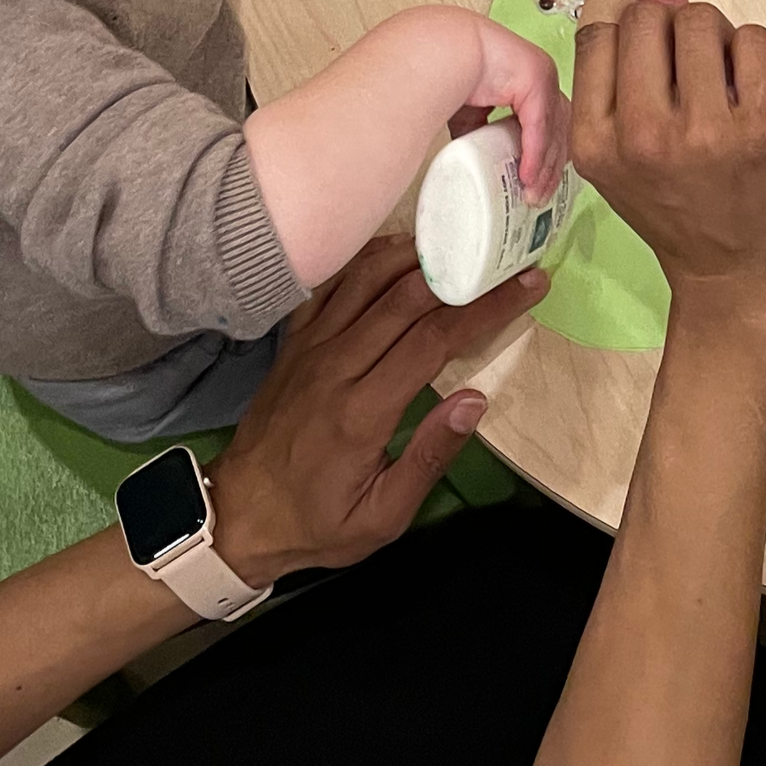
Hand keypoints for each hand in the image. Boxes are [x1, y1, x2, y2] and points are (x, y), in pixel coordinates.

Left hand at [207, 236, 543, 583]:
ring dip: (416, 253)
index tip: (528, 286)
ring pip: (366, 279)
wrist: (237, 516)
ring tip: (459, 242)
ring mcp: (310, 349)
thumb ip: (429, 457)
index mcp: (362, 412)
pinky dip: (366, 260)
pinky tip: (397, 249)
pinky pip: (331, 286)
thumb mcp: (382, 516)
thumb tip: (475, 400)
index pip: (435, 340)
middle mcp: (335, 367)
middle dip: (465, 272)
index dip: (486, 307)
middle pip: (406, 297)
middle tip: (507, 256)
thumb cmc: (317, 523)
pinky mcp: (294, 343)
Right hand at [465, 20, 569, 201]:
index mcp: (532, 81)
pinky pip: (540, 125)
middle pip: (560, 130)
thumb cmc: (451, 70)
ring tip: (532, 192)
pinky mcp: (536, 79)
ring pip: (555, 130)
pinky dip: (535, 153)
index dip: (548, 156)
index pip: (551, 124)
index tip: (539, 182)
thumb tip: (482, 159)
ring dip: (544, 166)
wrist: (443, 49)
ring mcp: (543, 76)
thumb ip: (482, 132)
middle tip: (539, 194)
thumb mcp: (471, 112)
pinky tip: (528, 175)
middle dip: (551, 166)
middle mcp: (543, 77)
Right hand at [570, 0, 765, 336]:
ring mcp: (703, 132)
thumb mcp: (630, 145)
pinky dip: (753, 51)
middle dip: (670, 25)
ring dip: (714, 36)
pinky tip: (750, 90)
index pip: (597, 30)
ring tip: (721, 84)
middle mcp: (641, 134)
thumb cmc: (681, 207)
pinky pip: (752, 39)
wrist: (738, 275)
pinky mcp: (761, 127)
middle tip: (690, 67)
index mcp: (594, 141)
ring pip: (699, 19)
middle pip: (646, 18)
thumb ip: (628, 59)